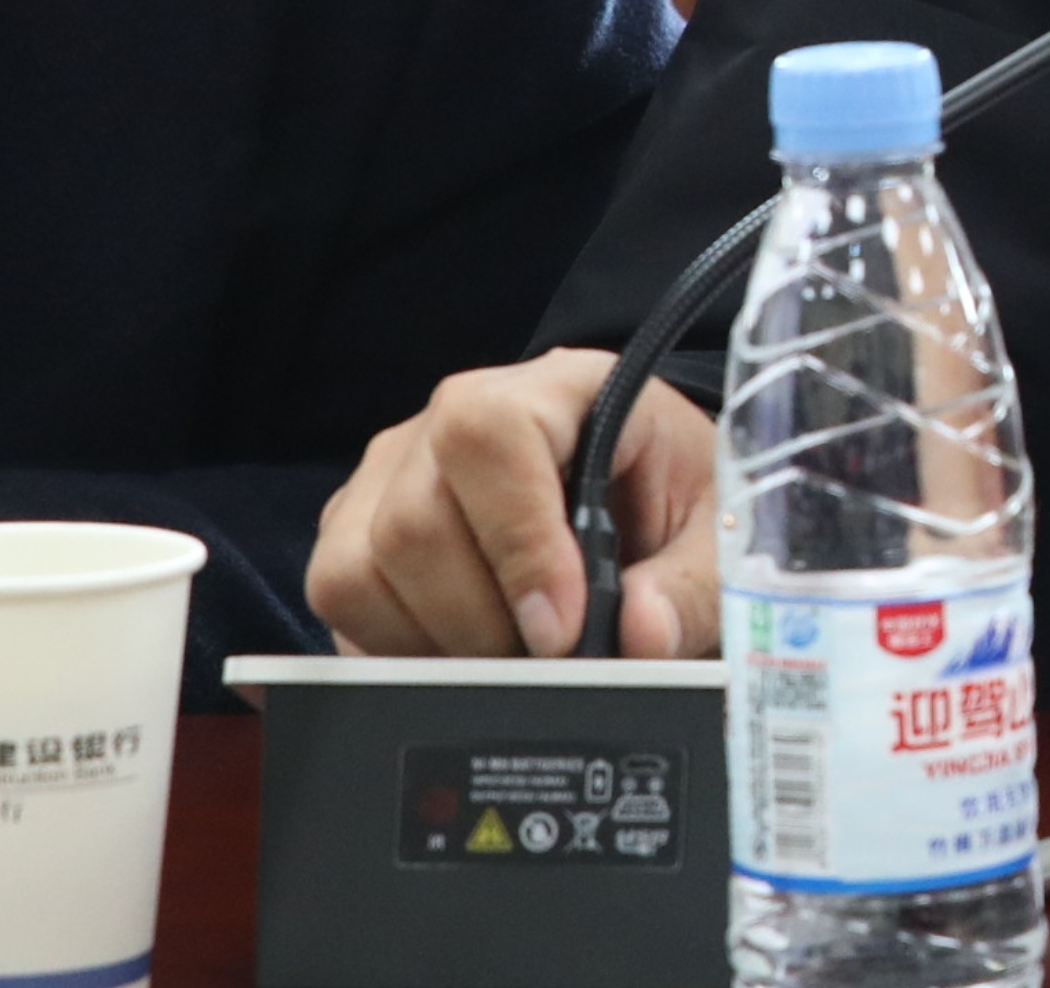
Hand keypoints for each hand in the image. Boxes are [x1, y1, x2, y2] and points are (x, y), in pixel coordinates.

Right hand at [308, 351, 719, 661]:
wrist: (637, 494)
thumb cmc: (671, 497)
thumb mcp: (713, 532)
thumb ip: (690, 585)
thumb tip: (642, 634)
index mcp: (556, 387)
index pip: (489, 439)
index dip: (518, 542)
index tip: (562, 627)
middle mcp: (455, 416)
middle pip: (411, 525)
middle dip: (479, 622)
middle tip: (544, 661)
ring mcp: (391, 472)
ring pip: (355, 571)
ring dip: (433, 643)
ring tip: (509, 656)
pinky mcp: (355, 530)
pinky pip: (336, 606)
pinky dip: (397, 652)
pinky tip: (464, 653)